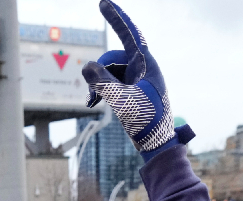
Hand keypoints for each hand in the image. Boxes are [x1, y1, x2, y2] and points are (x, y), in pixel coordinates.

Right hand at [81, 1, 184, 154]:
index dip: (117, 18)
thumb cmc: (147, 122)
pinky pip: (109, 82)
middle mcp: (141, 68)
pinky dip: (99, 89)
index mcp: (147, 64)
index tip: (103, 2)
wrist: (157, 143)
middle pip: (112, 58)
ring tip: (92, 103)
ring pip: (108, 71)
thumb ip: (103, 83)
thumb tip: (85, 66)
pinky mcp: (129, 90)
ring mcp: (135, 79)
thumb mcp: (122, 101)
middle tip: (93, 96)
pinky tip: (92, 103)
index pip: (131, 34)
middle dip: (98, 72)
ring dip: (97, 83)